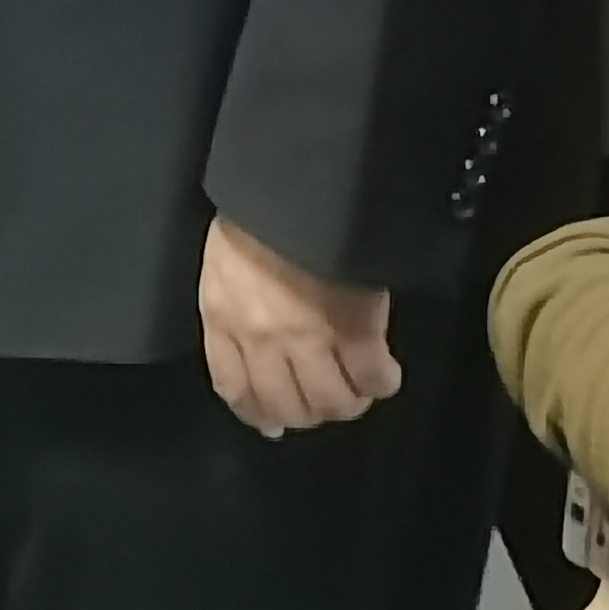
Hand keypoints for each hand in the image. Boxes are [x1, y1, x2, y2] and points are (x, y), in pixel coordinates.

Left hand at [199, 214, 400, 436]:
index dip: (257, 414)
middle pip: (288, 407)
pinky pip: (372, 378)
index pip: (234, 388)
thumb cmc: (256, 212)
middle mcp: (261, 340)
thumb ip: (233, 308)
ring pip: (332, 402)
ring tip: (358, 390)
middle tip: (324, 403)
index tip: (273, 425)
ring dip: (348, 403)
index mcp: (223, 319)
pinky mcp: (355, 329)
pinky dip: (382, 382)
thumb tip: (250, 349)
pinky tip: (385, 373)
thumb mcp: (224, 263)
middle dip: (308, 414)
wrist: (295, 185)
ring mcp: (309, 339)